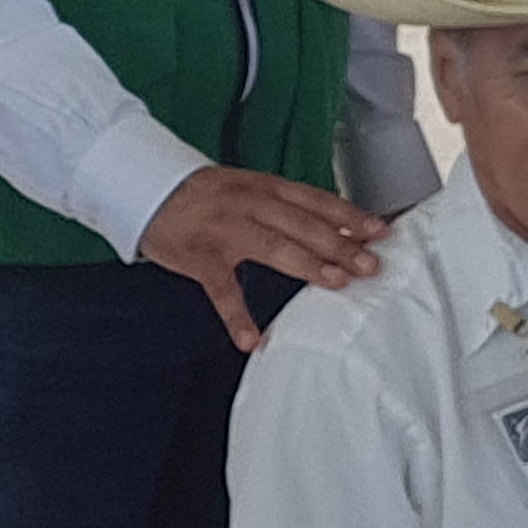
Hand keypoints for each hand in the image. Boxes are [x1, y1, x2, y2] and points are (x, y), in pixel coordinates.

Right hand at [136, 166, 387, 350]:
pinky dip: (237, 317)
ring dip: (306, 265)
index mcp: (265, 188)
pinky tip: (252, 339)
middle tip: (370, 265)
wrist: (147, 188)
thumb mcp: (250, 188)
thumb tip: (337, 226)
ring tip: (336, 284)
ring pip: (272, 247)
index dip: (349, 216)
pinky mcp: (200, 258)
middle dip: (339, 245)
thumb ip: (289, 206)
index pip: (315, 201)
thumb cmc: (207, 194)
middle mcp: (250, 204)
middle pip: (302, 224)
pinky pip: (221, 291)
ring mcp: (224, 231)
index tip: (380, 232)